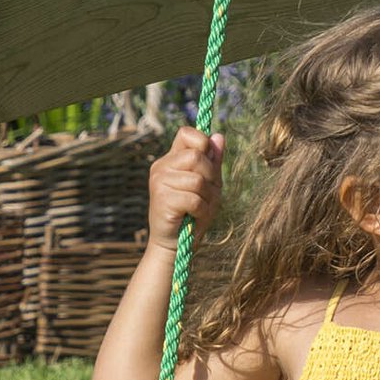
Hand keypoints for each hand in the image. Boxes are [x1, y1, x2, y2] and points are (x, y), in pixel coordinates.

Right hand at [147, 126, 225, 255]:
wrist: (175, 246)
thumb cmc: (193, 215)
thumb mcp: (208, 186)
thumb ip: (213, 163)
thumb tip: (219, 136)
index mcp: (172, 160)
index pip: (186, 133)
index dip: (202, 143)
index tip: (208, 163)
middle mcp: (162, 166)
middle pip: (196, 156)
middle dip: (211, 177)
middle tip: (206, 195)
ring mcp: (159, 181)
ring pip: (197, 179)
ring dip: (207, 198)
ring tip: (200, 209)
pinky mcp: (162, 198)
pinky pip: (194, 198)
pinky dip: (201, 210)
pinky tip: (195, 216)